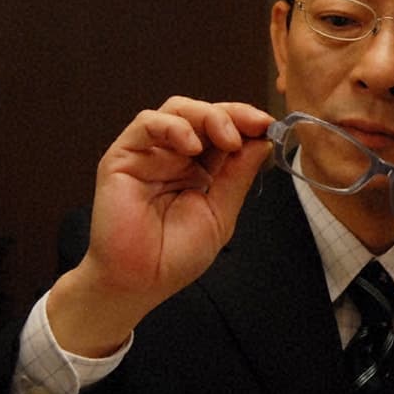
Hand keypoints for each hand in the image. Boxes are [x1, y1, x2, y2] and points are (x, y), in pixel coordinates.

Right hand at [48, 97, 273, 356]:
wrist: (138, 283)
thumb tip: (263, 141)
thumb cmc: (175, 255)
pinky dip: (173, 127)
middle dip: (234, 114)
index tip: (271, 126)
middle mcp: (176, 155)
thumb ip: (239, 175)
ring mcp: (149, 154)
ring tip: (228, 140)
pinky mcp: (123, 157)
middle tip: (256, 126)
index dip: (248, 122)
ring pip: (178, 109)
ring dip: (208, 116)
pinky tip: (191, 146)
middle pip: (205, 113)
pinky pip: (146, 124)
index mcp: (202, 167)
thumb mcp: (221, 212)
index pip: (226, 130)